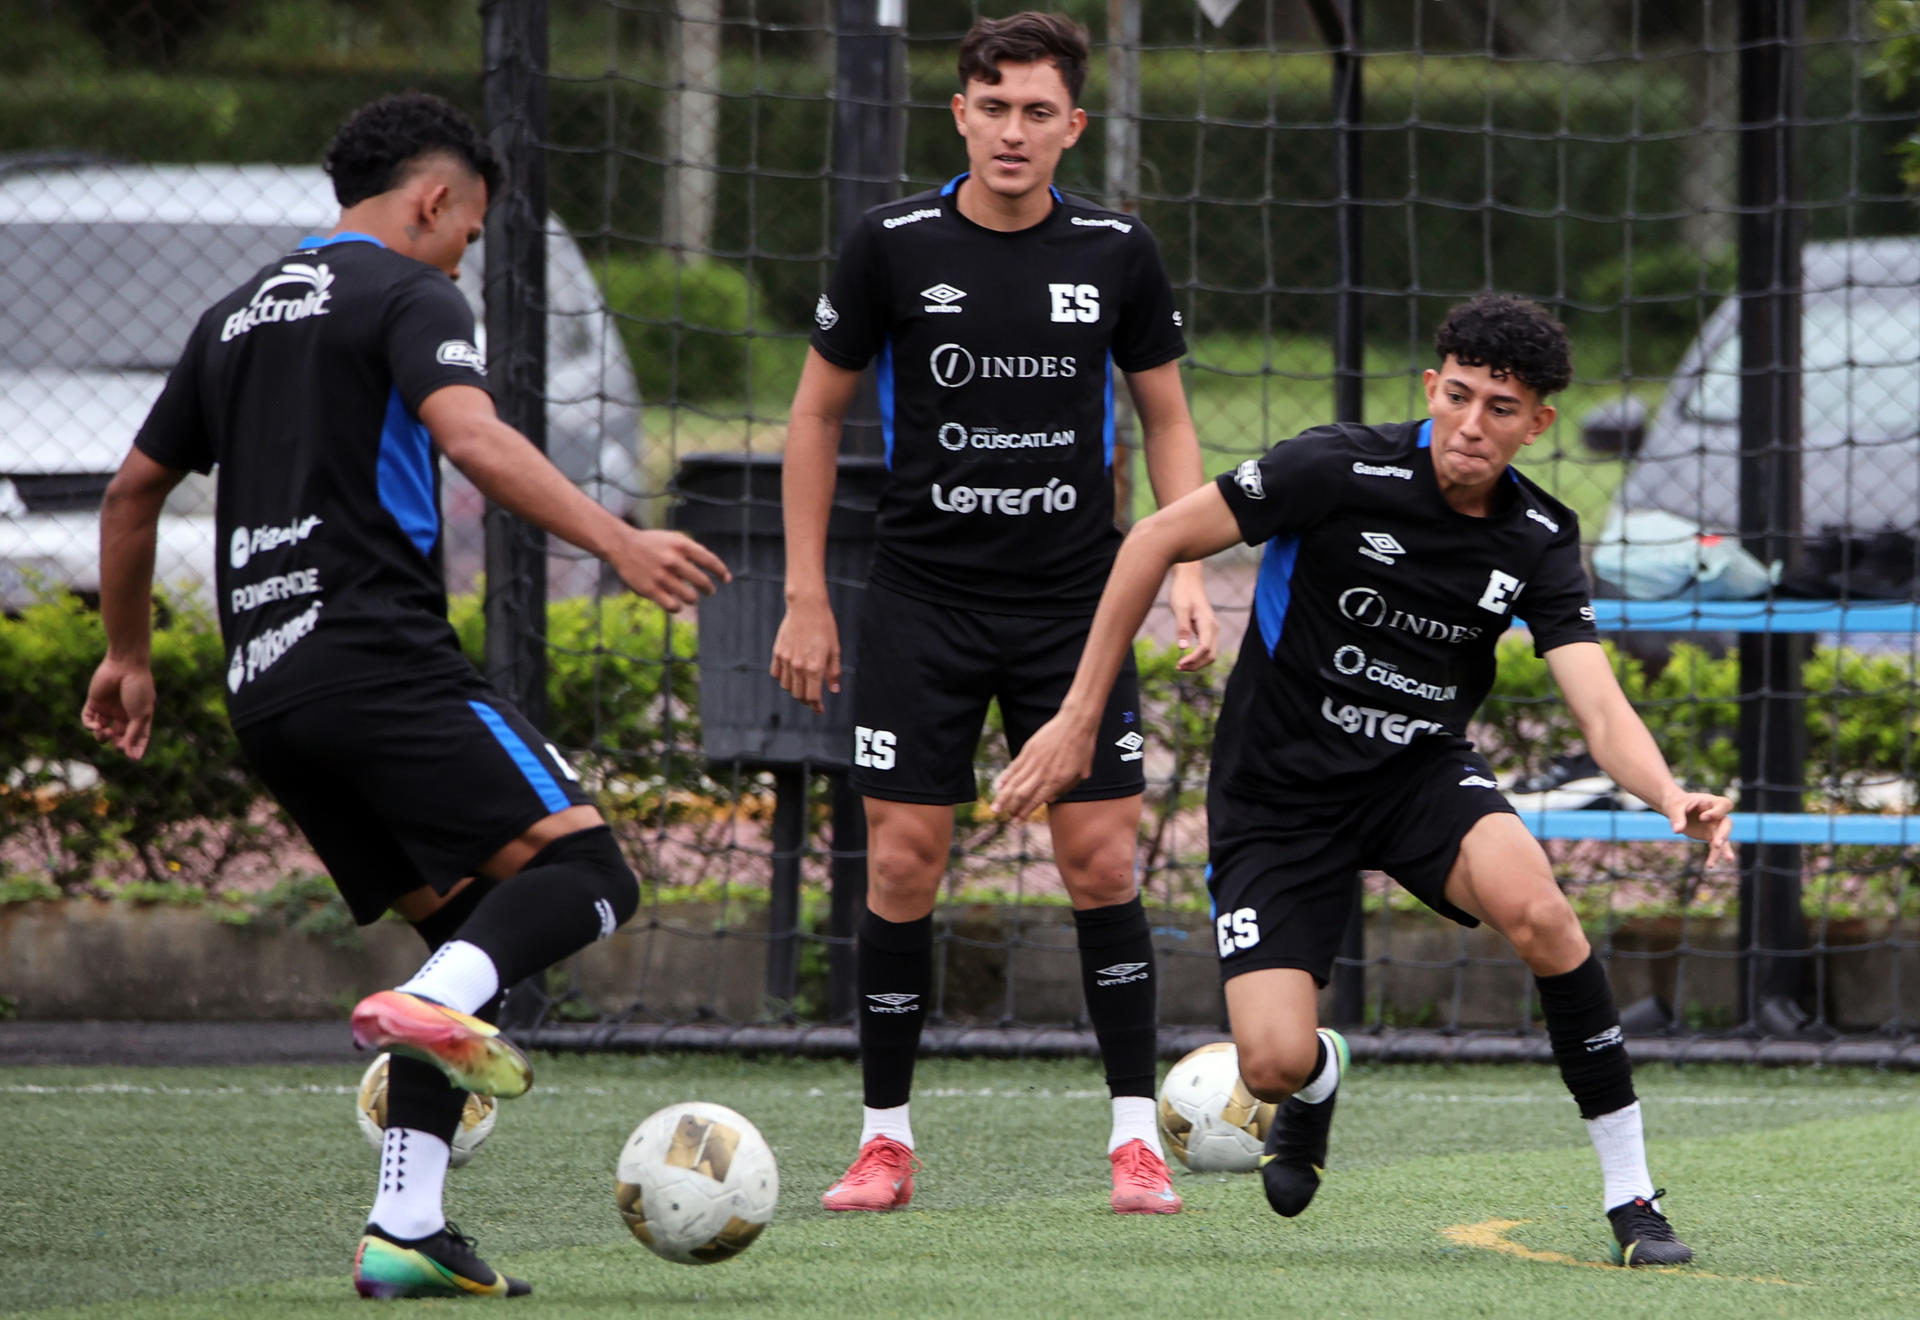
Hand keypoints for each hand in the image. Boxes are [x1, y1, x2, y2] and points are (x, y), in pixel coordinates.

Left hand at [81, 655, 155, 759]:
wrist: (125, 665)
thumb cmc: (138, 688)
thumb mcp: (140, 714)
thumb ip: (134, 734)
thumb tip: (129, 755)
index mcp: (139, 716)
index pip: (139, 737)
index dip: (137, 749)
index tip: (134, 759)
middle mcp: (124, 714)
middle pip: (119, 737)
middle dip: (118, 743)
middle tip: (118, 744)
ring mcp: (108, 709)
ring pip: (102, 732)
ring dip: (102, 736)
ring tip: (106, 731)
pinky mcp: (94, 703)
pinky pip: (88, 720)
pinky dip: (90, 726)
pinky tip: (95, 726)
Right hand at [606, 529, 729, 610]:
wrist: (622, 546)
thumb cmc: (653, 544)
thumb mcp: (674, 539)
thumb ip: (694, 551)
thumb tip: (716, 569)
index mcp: (681, 545)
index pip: (710, 561)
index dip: (721, 572)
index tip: (726, 579)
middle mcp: (672, 560)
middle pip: (702, 582)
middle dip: (709, 589)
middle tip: (710, 591)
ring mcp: (661, 576)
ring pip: (690, 597)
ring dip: (693, 599)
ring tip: (691, 597)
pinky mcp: (650, 590)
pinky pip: (673, 606)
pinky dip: (678, 607)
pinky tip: (676, 603)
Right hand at [770, 596, 839, 712]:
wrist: (807, 607)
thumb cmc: (824, 627)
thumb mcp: (835, 650)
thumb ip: (833, 672)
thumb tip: (834, 690)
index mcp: (815, 667)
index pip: (812, 697)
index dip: (816, 706)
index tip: (820, 709)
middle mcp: (798, 666)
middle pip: (798, 695)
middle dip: (806, 701)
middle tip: (813, 700)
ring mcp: (786, 660)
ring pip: (787, 686)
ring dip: (795, 691)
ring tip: (803, 687)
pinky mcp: (778, 653)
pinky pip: (776, 674)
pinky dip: (783, 679)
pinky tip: (791, 676)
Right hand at [990, 713, 1095, 819]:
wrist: (1076, 723)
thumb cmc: (1083, 748)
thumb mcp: (1082, 773)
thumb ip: (1066, 788)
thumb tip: (1050, 798)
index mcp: (1056, 781)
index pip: (1036, 801)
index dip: (1024, 813)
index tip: (1017, 821)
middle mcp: (1042, 773)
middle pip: (1021, 795)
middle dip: (1011, 808)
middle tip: (1003, 816)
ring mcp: (1033, 761)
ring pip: (1014, 783)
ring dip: (1003, 797)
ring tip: (994, 808)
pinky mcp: (1028, 750)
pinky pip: (1014, 767)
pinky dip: (1005, 778)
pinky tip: (998, 786)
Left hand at [1167, 563, 1217, 671]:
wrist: (1189, 579)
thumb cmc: (1183, 591)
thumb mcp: (1180, 608)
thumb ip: (1182, 628)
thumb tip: (1182, 648)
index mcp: (1208, 623)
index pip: (1205, 648)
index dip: (1193, 659)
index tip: (1179, 664)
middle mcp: (1213, 628)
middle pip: (1211, 655)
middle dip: (1196, 665)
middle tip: (1178, 668)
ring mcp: (1211, 629)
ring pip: (1210, 653)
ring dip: (1197, 663)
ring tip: (1180, 666)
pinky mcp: (1206, 629)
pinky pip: (1206, 648)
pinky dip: (1198, 657)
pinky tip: (1185, 659)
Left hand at [1663, 790, 1734, 867]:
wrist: (1675, 809)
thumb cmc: (1676, 803)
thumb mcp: (1674, 807)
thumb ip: (1677, 817)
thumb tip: (1677, 831)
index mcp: (1711, 802)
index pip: (1724, 805)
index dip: (1716, 812)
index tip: (1702, 818)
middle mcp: (1717, 815)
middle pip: (1727, 823)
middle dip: (1724, 833)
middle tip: (1717, 844)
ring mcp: (1715, 826)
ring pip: (1724, 838)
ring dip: (1724, 849)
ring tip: (1729, 859)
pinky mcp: (1710, 836)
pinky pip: (1715, 847)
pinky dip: (1713, 856)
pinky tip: (1710, 865)